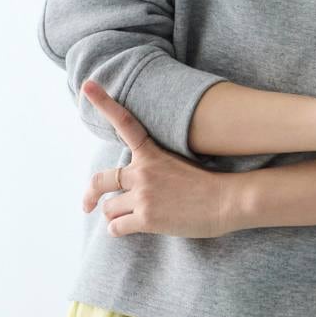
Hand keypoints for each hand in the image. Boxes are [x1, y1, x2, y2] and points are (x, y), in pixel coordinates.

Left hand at [79, 79, 234, 238]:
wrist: (227, 200)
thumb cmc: (207, 183)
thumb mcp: (178, 162)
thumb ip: (152, 166)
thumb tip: (131, 183)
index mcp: (151, 153)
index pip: (125, 123)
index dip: (104, 102)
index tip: (87, 85)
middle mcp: (142, 171)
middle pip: (100, 181)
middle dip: (90, 194)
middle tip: (87, 204)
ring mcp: (143, 194)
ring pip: (108, 209)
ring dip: (116, 216)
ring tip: (132, 219)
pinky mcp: (146, 218)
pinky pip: (116, 228)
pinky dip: (120, 231)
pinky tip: (135, 228)